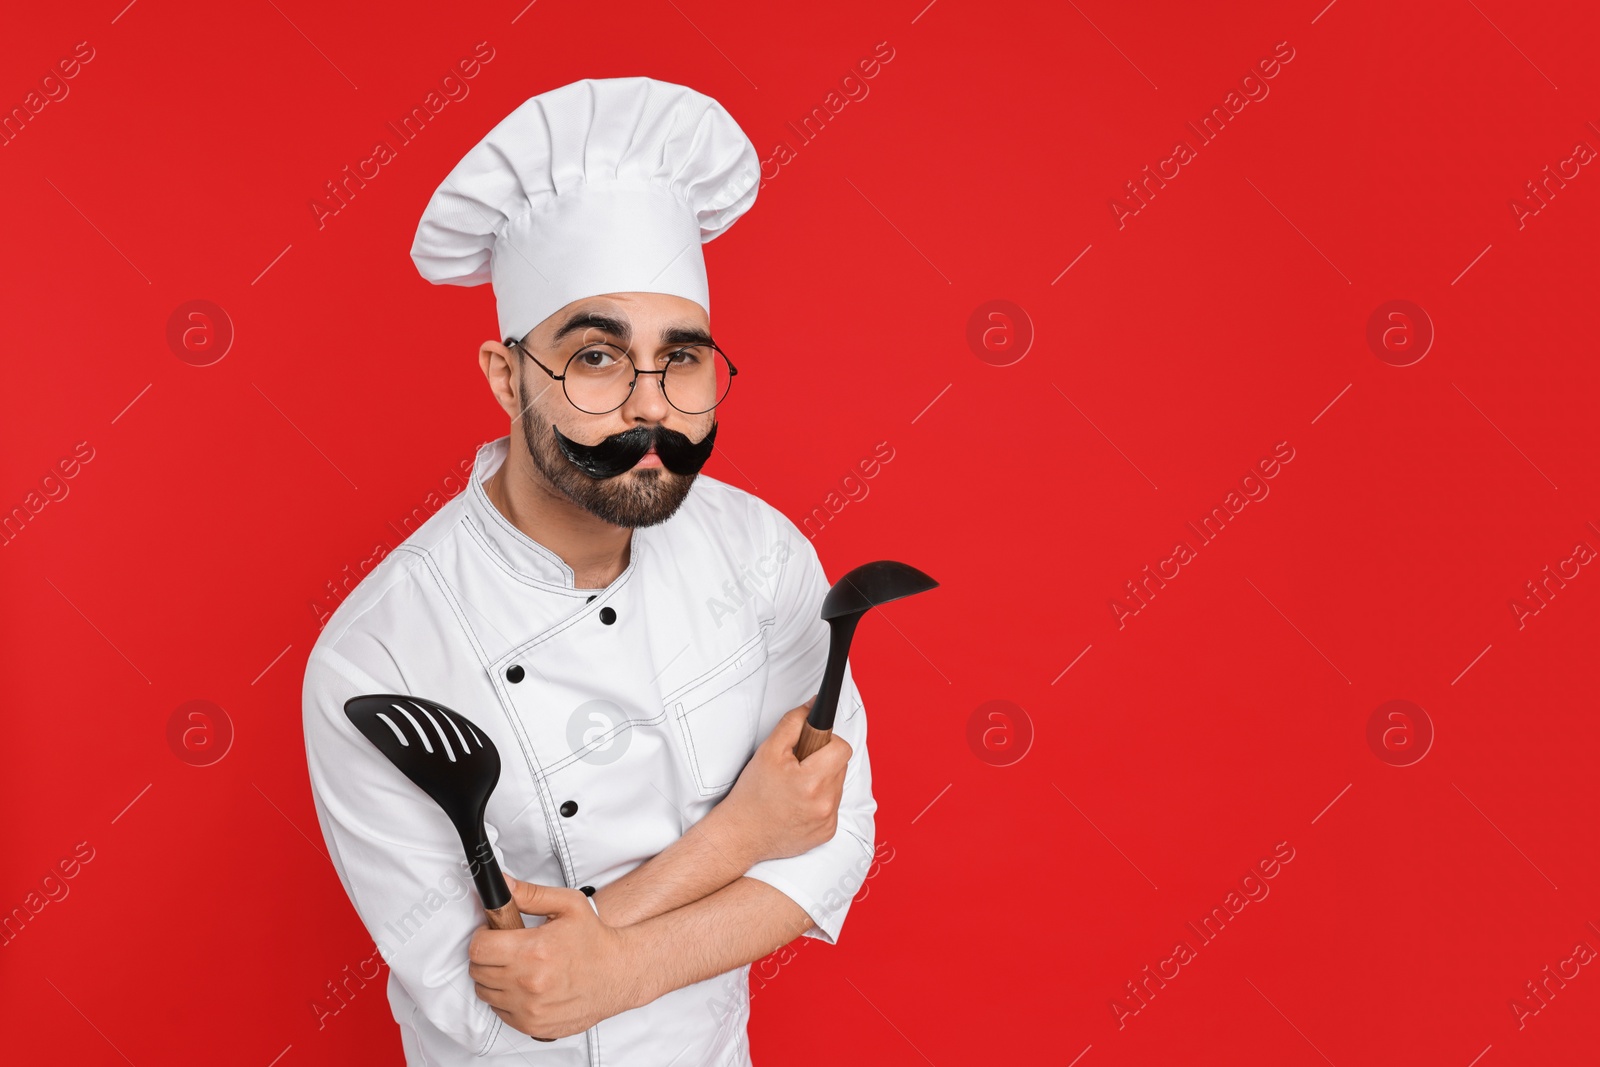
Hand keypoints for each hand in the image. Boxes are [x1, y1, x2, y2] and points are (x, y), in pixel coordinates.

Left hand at [468, 874, 648, 1040]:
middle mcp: (528, 983)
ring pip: (486, 992)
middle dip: (488, 955)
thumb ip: (530, 894)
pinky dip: (506, 998)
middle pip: (478, 971)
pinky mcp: (532, 1025)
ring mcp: (529, 1008)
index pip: (479, 948)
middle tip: (507, 948)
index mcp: (534, 951)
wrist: (618, 975)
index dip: (483, 936)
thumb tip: (502, 885)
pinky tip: (526, 986)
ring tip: (518, 966)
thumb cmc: (595, 941)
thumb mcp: (567, 905)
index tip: (494, 933)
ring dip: (495, 978)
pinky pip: (499, 1011)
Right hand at [717, 700, 852, 864]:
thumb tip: (814, 706)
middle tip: (797, 768)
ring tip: (796, 788)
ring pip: (837, 786)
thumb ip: (793, 722)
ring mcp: (827, 821)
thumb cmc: (752, 794)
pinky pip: (833, 806)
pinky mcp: (827, 833)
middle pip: (840, 766)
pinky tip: (798, 804)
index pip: (842, 748)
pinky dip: (820, 802)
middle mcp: (825, 804)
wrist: (742, 834)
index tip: (810, 747)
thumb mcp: (768, 751)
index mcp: (812, 782)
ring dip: (822, 781)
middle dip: (822, 761)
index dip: (826, 742)